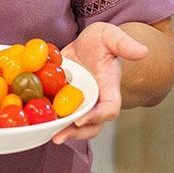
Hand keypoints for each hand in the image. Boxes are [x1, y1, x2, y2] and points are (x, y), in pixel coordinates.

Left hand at [52, 22, 146, 144]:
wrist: (86, 42)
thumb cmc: (102, 40)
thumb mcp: (111, 35)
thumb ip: (124, 44)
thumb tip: (143, 51)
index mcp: (109, 88)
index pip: (109, 108)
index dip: (97, 116)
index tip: (81, 119)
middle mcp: (95, 100)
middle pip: (91, 125)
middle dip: (76, 133)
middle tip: (58, 136)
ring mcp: (79, 102)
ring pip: (73, 124)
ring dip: (60, 130)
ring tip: (44, 132)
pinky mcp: (63, 100)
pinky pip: (56, 112)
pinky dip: (45, 117)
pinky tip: (30, 118)